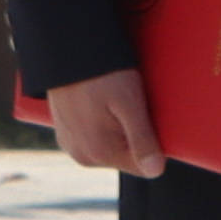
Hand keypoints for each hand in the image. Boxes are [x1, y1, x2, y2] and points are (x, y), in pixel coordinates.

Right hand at [43, 66, 165, 178]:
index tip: (150, 115)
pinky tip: (102, 102)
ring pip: (111, 146)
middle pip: (126, 156)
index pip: (143, 166)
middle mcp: (82, 156)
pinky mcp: (65, 133)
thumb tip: (156, 172)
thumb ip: (142, 140)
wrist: (64, 47)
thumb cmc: (101, 72)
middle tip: (133, 103)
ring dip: (119, 128)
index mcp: (100, 153)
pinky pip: (94, 137)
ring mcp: (71, 145)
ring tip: (117, 99)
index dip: (154, 142)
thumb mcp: (128, 102)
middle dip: (136, 134)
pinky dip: (102, 124)